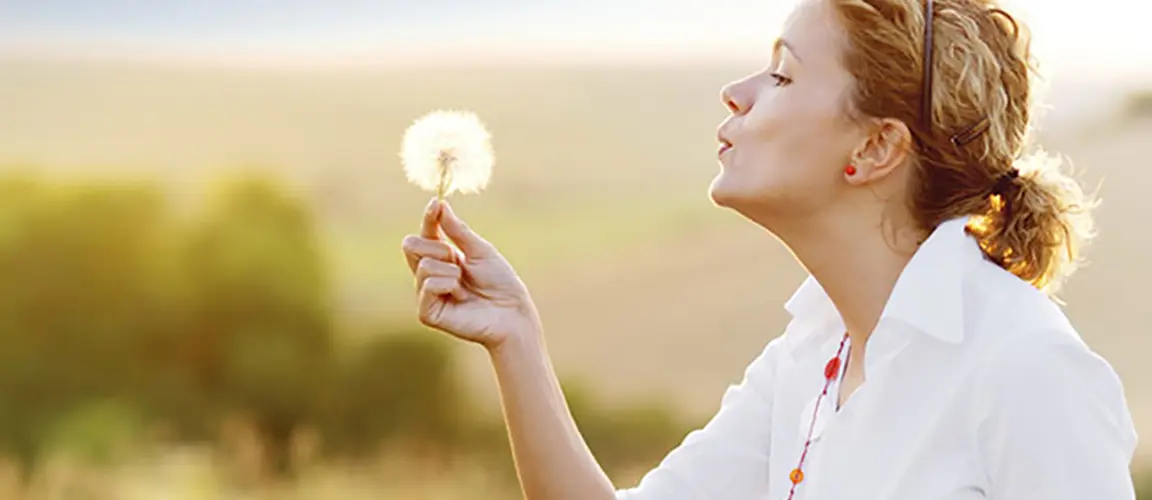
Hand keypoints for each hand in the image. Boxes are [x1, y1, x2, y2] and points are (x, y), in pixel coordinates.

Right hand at [401, 199, 538, 348]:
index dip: (429, 217)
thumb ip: (457, 230)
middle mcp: (430, 274)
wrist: (512, 312)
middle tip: (459, 260)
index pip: (425, 232)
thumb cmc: (500, 282)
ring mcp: (426, 294)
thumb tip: (439, 204)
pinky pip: (427, 285)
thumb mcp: (480, 250)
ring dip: (450, 271)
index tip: (436, 204)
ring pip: (423, 265)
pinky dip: (447, 285)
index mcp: (442, 257)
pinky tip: (460, 296)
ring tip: (464, 285)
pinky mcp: (427, 313)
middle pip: (410, 245)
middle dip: (438, 247)